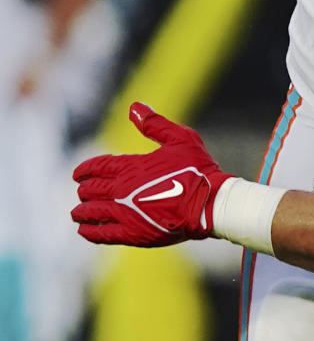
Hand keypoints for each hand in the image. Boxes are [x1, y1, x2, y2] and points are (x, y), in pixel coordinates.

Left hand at [71, 102, 228, 246]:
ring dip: (82, 212)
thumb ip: (154, 123)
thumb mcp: (180, 138)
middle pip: (92, 190)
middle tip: (81, 192)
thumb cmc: (198, 170)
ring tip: (77, 213)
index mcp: (132, 166)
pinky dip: (91, 232)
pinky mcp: (134, 233)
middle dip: (84, 190)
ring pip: (93, 212)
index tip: (77, 174)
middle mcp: (123, 190)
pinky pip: (104, 233)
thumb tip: (134, 106)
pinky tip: (84, 231)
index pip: (98, 167)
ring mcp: (127, 213)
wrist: (209, 204)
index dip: (84, 170)